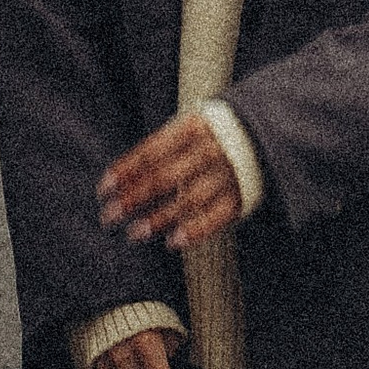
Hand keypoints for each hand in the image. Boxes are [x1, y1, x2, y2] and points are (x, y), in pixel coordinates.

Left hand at [98, 112, 242, 253]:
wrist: (265, 132)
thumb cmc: (211, 134)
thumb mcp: (188, 126)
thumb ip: (160, 146)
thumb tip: (120, 178)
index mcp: (192, 128)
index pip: (151, 152)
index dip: (125, 171)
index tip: (104, 190)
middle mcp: (209, 151)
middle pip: (165, 177)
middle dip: (135, 197)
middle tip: (110, 215)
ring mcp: (226, 175)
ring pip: (189, 199)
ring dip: (160, 218)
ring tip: (135, 233)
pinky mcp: (241, 197)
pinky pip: (217, 216)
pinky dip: (195, 230)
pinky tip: (173, 242)